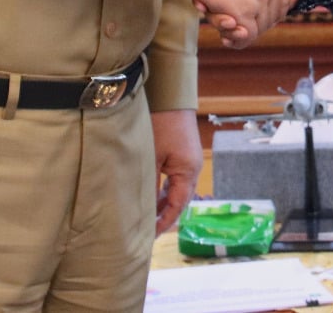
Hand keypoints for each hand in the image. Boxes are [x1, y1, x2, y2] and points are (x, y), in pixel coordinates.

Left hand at [151, 109, 201, 234]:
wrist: (170, 96)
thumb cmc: (162, 124)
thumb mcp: (152, 157)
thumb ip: (148, 184)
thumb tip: (140, 208)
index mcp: (188, 171)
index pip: (177, 206)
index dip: (164, 222)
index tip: (150, 235)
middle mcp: (193, 168)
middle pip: (180, 200)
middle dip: (164, 215)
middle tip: (146, 230)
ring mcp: (189, 161)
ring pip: (177, 190)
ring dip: (163, 202)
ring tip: (146, 216)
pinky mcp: (184, 154)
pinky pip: (176, 179)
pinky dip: (165, 189)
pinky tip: (151, 195)